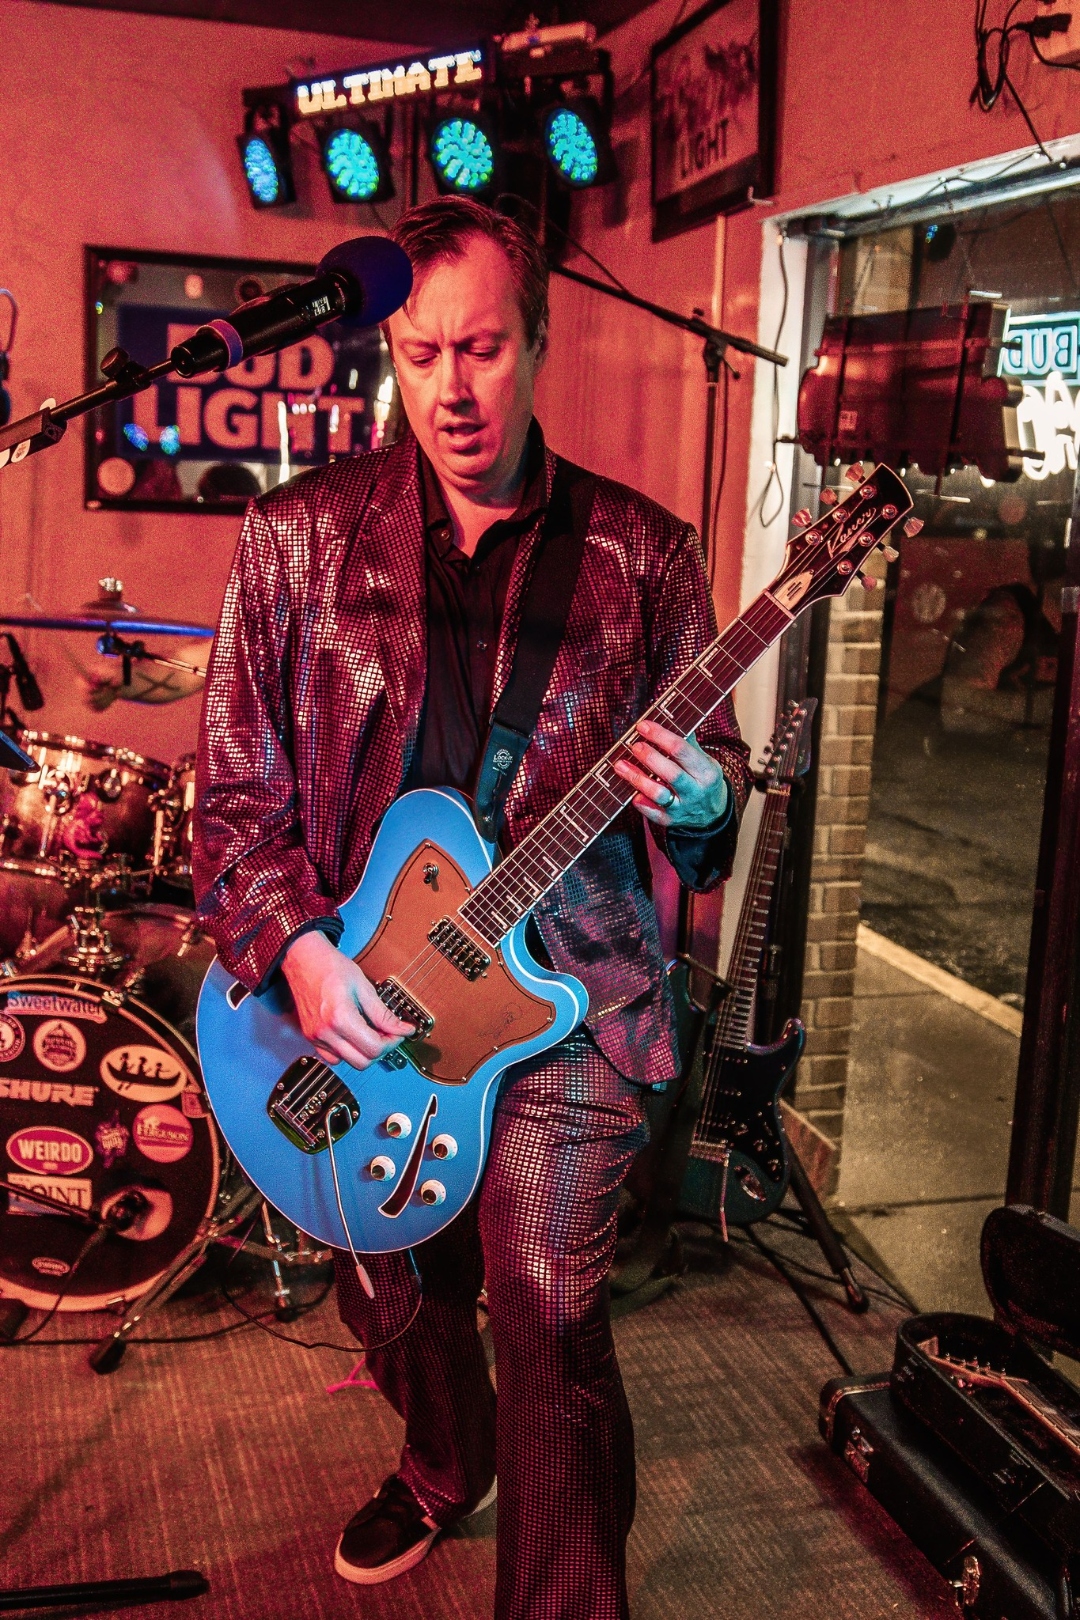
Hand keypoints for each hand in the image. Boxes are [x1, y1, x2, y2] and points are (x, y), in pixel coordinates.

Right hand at [281, 930, 413, 1070]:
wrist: (304, 959)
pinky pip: (332, 1057)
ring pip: (347, 1062)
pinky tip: (353, 1035)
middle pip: (362, 1062)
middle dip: (380, 1050)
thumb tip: (403, 1029)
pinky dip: (346, 1052)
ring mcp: (316, 1037)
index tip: (399, 1033)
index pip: (374, 1047)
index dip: (392, 1042)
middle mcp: (325, 1032)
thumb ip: (383, 1014)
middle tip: (387, 1034)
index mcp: (341, 1017)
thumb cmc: (330, 967)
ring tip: (370, 1032)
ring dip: (363, 1052)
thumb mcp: (363, 986)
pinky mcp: (310, 1037)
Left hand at [613, 719, 729, 831]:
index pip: (681, 750)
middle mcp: (696, 790)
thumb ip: (686, 742)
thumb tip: (668, 716)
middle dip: (650, 758)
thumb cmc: (702, 778)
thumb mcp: (703, 759)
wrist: (712, 812)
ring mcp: (683, 807)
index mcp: (706, 771)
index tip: (643, 726)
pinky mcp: (671, 820)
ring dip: (638, 779)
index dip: (660, 736)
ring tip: (620, 766)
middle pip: (671, 774)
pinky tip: (632, 795)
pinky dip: (643, 805)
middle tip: (634, 746)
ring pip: (659, 794)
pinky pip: (655, 815)